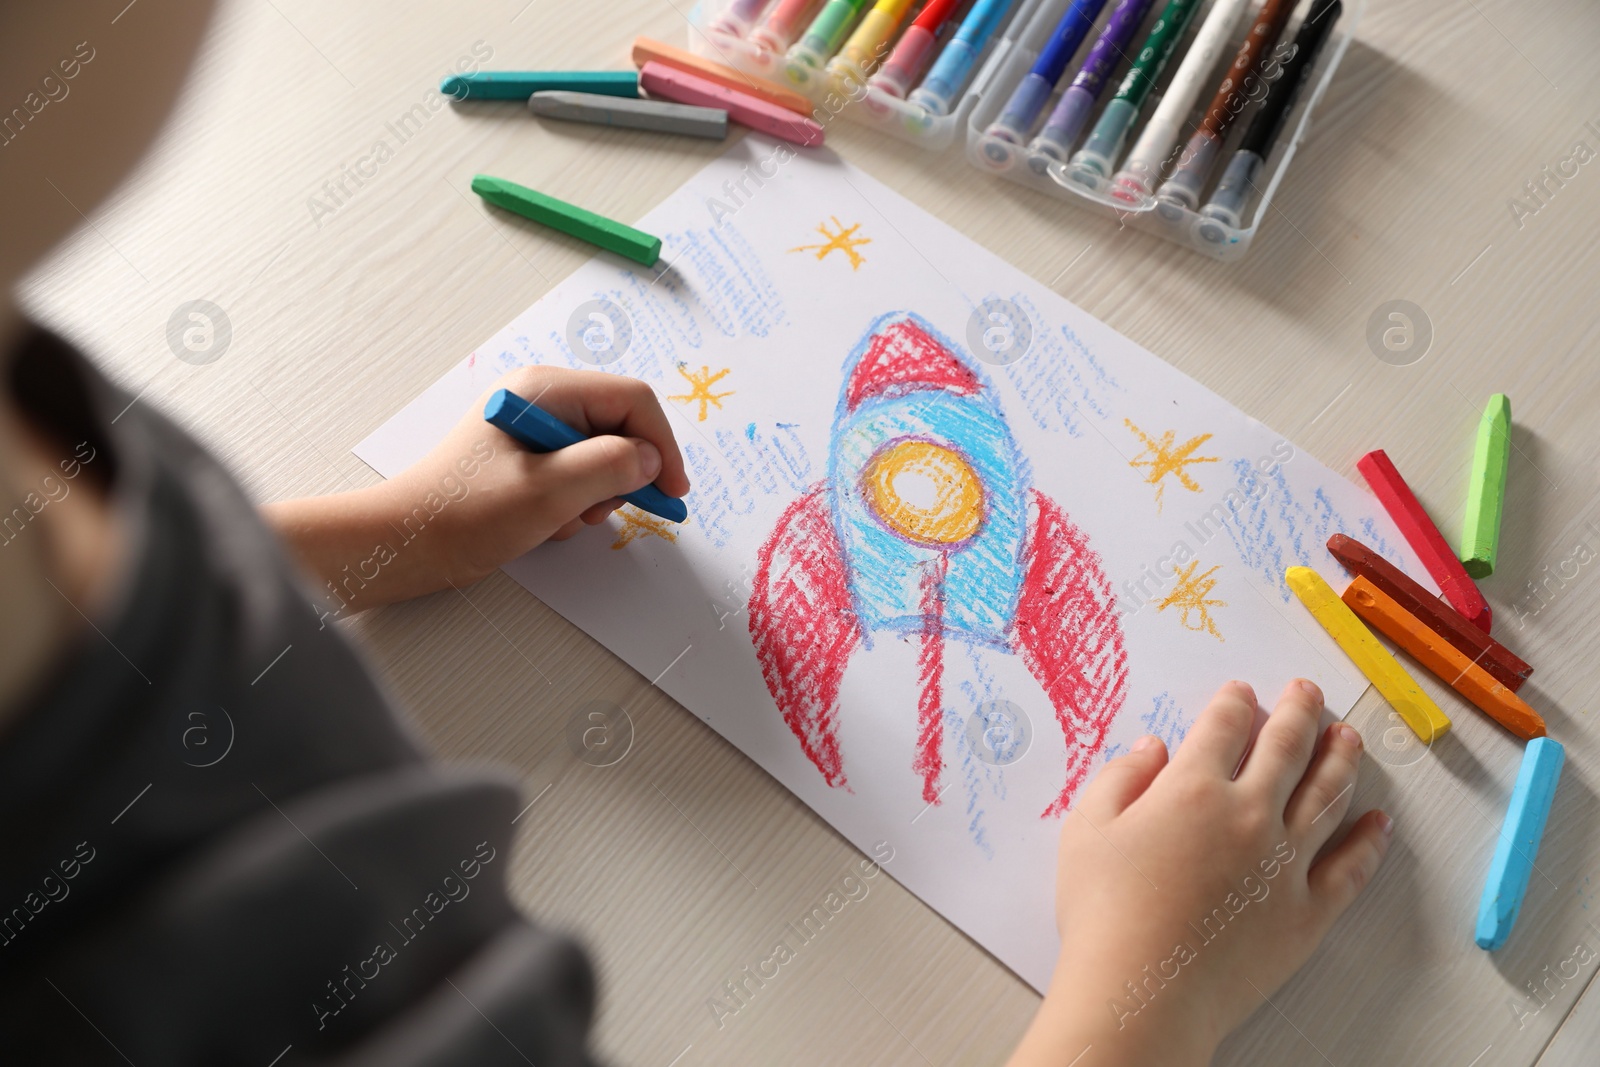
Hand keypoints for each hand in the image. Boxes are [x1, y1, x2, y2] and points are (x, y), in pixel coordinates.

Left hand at [264, 366, 688, 614]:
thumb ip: (611, 467)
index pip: (632, 401)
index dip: (662, 445)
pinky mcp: (526, 460)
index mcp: (545, 390)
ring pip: (601, 457)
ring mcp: (533, 430)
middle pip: (620, 429)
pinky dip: (573, 503)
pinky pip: (575, 475)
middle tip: (596, 511)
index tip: (673, 492)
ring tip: (560, 520)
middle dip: (620, 476)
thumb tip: (651, 460)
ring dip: (594, 496)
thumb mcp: (549, 491)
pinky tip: (544, 523)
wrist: (405, 543)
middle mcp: (542, 400)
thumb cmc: (466, 513)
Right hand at [1009, 680, 1392, 1066]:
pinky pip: (1350, 869)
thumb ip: (1120, 779)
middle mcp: (1248, 814)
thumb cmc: (1104, 913)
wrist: (1143, 992)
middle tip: (1308, 691)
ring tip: (1350, 737)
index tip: (1242, 691)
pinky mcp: (1306, 912)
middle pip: (1286, 748)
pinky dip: (1369, 842)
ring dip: (1341, 760)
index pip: (1224, 727)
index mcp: (1193, 788)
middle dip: (1300, 711)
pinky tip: (1378, 823)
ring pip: (1327, 797)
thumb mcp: (1086, 831)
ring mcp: (1285, 864)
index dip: (1234, 702)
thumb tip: (1153, 748)